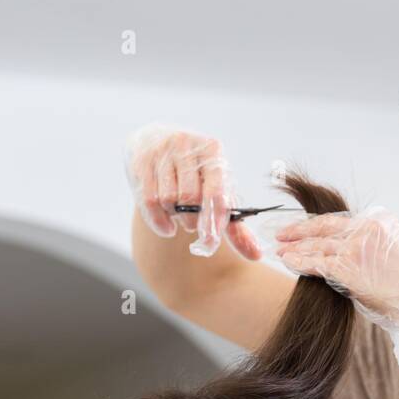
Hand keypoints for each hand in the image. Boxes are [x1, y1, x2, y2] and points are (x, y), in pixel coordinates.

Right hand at [124, 124, 262, 260]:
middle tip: (193, 225)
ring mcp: (162, 150)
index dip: (213, 221)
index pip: (215, 192)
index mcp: (213, 151)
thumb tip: (256, 254)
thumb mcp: (219, 192)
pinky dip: (158, 222)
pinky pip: (148, 200)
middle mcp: (187, 145)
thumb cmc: (196, 175)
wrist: (158, 144)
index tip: (209, 242)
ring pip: (167, 200)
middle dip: (192, 221)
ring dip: (174, 219)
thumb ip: (236, 226)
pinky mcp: (142, 159)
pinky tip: (166, 228)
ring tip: (179, 218)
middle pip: (190, 199)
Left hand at [275, 205, 398, 362]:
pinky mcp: (350, 266)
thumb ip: (370, 249)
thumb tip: (346, 256)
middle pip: (325, 226)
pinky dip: (301, 262)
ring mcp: (357, 245)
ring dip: (295, 247)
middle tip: (282, 234)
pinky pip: (319, 262)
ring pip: (318, 244)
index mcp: (380, 221)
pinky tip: (288, 261)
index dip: (318, 225)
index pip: (340, 220)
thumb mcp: (394, 255)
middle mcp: (367, 227)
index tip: (304, 228)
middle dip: (300, 231)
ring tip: (279, 249)